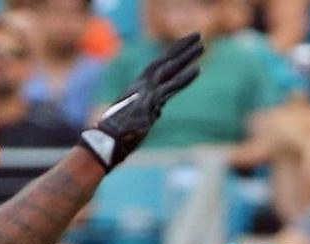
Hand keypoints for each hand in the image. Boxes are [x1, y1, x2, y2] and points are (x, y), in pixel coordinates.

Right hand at [79, 32, 202, 170]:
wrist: (106, 142)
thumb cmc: (118, 133)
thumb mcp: (135, 118)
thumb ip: (147, 111)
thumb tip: (156, 112)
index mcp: (140, 88)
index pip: (159, 66)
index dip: (172, 54)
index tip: (185, 44)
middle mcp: (143, 86)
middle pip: (166, 63)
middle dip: (182, 49)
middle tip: (198, 36)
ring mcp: (147, 94)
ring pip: (171, 71)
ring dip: (187, 57)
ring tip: (203, 47)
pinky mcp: (150, 103)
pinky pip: (171, 87)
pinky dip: (185, 78)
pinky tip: (198, 69)